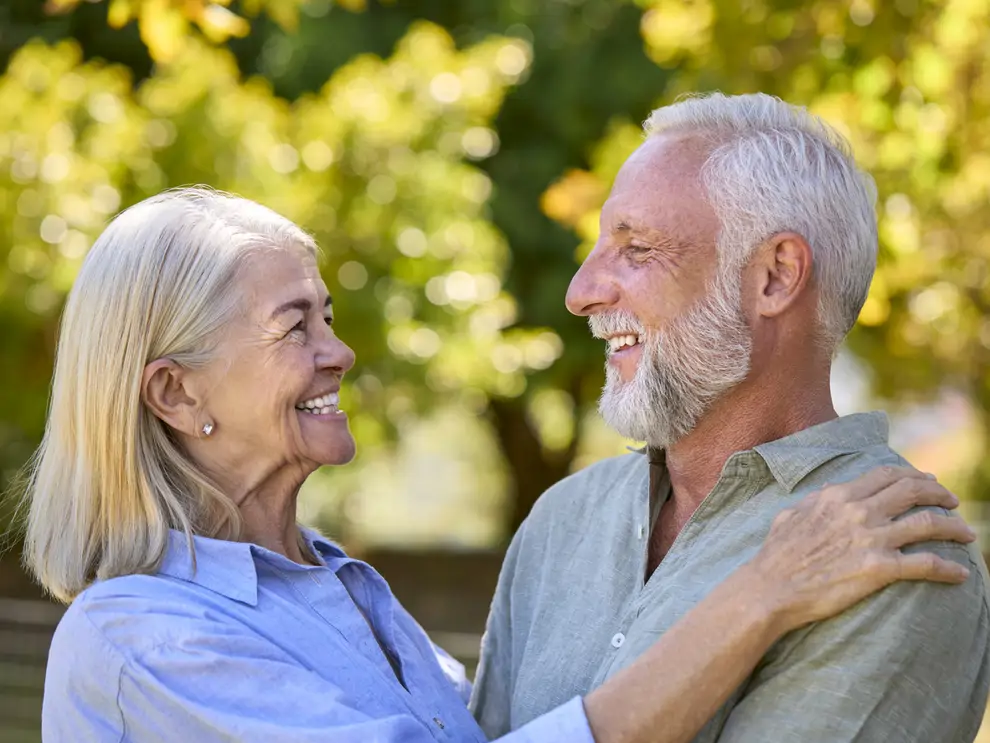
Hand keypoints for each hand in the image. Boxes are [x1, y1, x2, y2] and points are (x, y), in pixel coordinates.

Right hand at [745, 465, 975, 633]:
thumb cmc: (776, 554)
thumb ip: (814, 499)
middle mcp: (859, 512)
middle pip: (913, 491)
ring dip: (954, 527)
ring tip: (967, 534)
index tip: (928, 483)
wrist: (771, 588)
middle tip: (953, 502)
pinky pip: (925, 564)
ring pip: (928, 523)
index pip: (886, 475)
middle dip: (940, 494)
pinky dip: (949, 569)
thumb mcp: (791, 514)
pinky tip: (961, 575)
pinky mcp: (878, 569)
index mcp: (839, 496)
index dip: (914, 476)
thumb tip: (828, 490)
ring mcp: (871, 539)